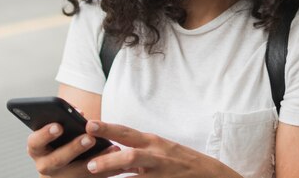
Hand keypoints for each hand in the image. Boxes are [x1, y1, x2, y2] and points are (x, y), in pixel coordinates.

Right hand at [26, 122, 122, 176]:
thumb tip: (80, 113)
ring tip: (112, 149)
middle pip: (57, 160)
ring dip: (96, 161)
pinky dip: (107, 171)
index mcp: (37, 148)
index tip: (58, 126)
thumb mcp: (58, 128)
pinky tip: (121, 163)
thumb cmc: (61, 138)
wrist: (64, 164)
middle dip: (74, 148)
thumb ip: (66, 119)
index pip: (35, 142)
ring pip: (77, 173)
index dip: (45, 134)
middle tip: (89, 138)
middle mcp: (45, 165)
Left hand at [84, 121, 241, 177]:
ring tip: (96, 172)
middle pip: (130, 153)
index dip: (108, 128)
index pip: (126, 132)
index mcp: (152, 141)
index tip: (89, 124)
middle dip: (109, 157)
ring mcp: (160, 172)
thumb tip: (111, 150)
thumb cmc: (179, 160)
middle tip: (89, 162)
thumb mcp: (159, 149)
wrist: (209, 174)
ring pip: (135, 170)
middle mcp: (156, 155)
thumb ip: (137, 150)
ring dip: (115, 171)